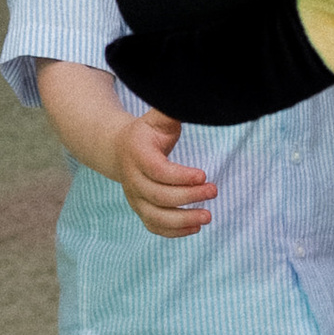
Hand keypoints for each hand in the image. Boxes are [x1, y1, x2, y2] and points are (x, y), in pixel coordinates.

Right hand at [114, 108, 213, 236]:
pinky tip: (195, 227)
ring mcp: (134, 197)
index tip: (204, 175)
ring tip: (208, 216)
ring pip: (155, 216)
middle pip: (158, 195)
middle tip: (214, 191)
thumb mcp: (157, 119)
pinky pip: (155, 227)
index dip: (181, 176)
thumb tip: (194, 102)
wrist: (120, 149)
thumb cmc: (148, 132)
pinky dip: (174, 232)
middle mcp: (131, 178)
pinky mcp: (140, 210)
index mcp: (136, 152)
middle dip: (188, 197)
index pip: (157, 170)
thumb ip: (170, 113)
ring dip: (183, 220)